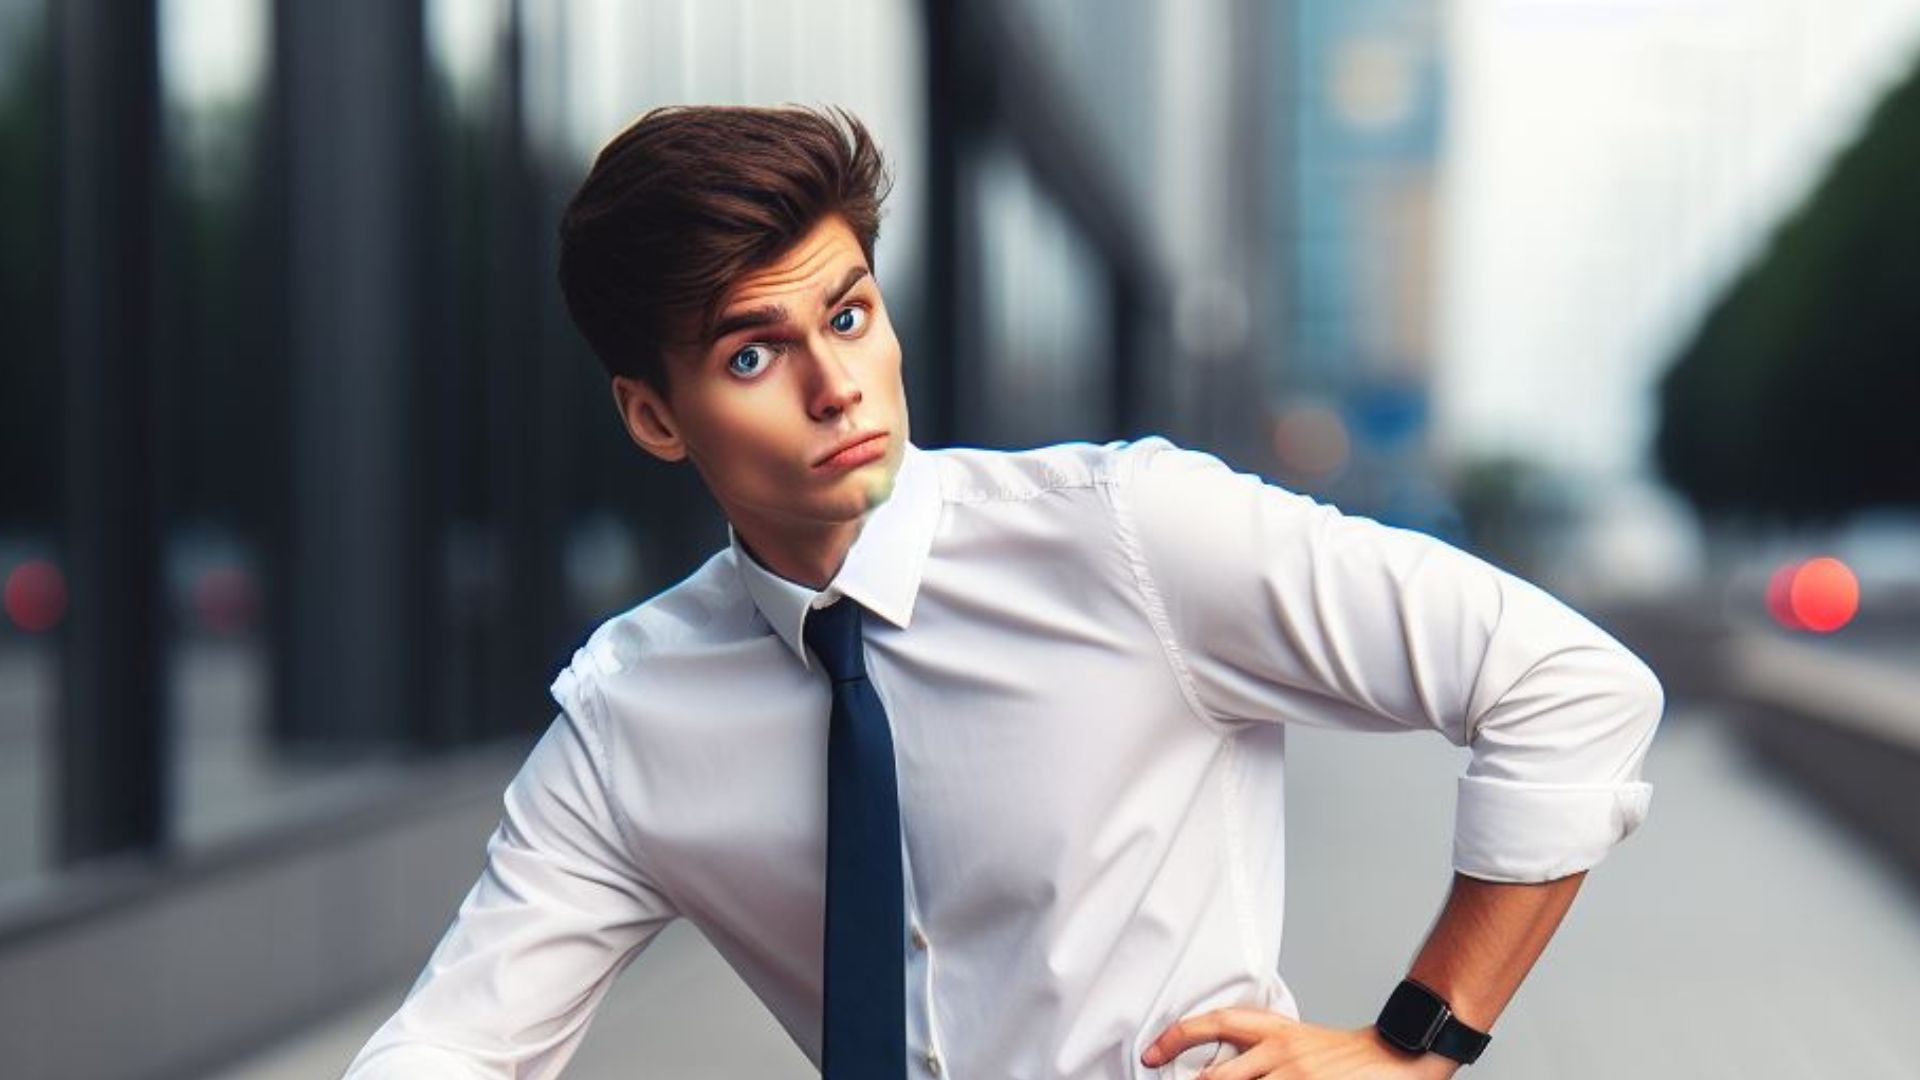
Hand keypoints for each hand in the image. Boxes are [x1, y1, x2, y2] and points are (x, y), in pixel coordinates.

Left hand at [1140, 1008, 1459, 1079]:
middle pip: (1218, 1078)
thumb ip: (1260, 1054)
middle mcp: (1282, 1055)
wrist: (1399, 1058)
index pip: (1216, 1023)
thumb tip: (1218, 1070)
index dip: (1176, 1036)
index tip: (1149, 1053)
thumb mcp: (1298, 1041)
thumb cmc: (1346, 1057)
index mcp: (1276, 1031)